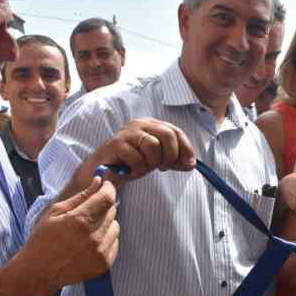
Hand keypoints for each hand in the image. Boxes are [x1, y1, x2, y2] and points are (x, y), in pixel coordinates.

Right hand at [26, 177, 119, 291]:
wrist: (39, 272)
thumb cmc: (43, 239)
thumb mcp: (56, 212)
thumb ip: (80, 196)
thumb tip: (98, 182)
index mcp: (80, 221)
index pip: (107, 198)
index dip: (109, 188)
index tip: (105, 186)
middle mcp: (94, 237)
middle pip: (112, 211)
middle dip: (103, 206)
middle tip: (88, 211)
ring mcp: (100, 252)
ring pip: (115, 227)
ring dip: (105, 224)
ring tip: (87, 230)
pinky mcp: (104, 263)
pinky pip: (114, 242)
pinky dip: (106, 239)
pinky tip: (89, 243)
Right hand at [75, 118, 196, 189]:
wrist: (104, 170)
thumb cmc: (132, 162)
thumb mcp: (157, 161)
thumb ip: (174, 160)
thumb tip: (191, 164)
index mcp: (152, 124)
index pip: (176, 132)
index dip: (186, 149)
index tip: (188, 165)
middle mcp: (140, 124)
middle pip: (168, 135)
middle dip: (170, 156)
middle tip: (162, 168)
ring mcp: (128, 132)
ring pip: (153, 145)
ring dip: (151, 164)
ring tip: (143, 169)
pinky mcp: (116, 144)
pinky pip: (137, 158)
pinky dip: (138, 169)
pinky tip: (132, 171)